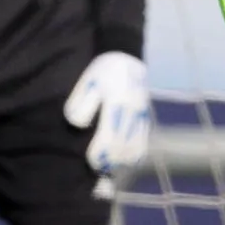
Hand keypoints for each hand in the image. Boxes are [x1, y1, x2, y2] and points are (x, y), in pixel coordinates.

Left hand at [63, 51, 151, 198]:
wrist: (128, 61)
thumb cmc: (103, 73)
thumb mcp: (87, 83)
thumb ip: (80, 105)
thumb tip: (78, 125)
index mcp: (117, 105)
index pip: (109, 139)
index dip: (98, 155)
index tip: (90, 159)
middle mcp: (132, 115)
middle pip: (122, 150)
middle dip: (108, 162)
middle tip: (96, 164)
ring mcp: (142, 120)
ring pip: (135, 152)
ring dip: (120, 162)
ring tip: (107, 162)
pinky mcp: (146, 123)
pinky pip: (142, 148)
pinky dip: (132, 158)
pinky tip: (121, 158)